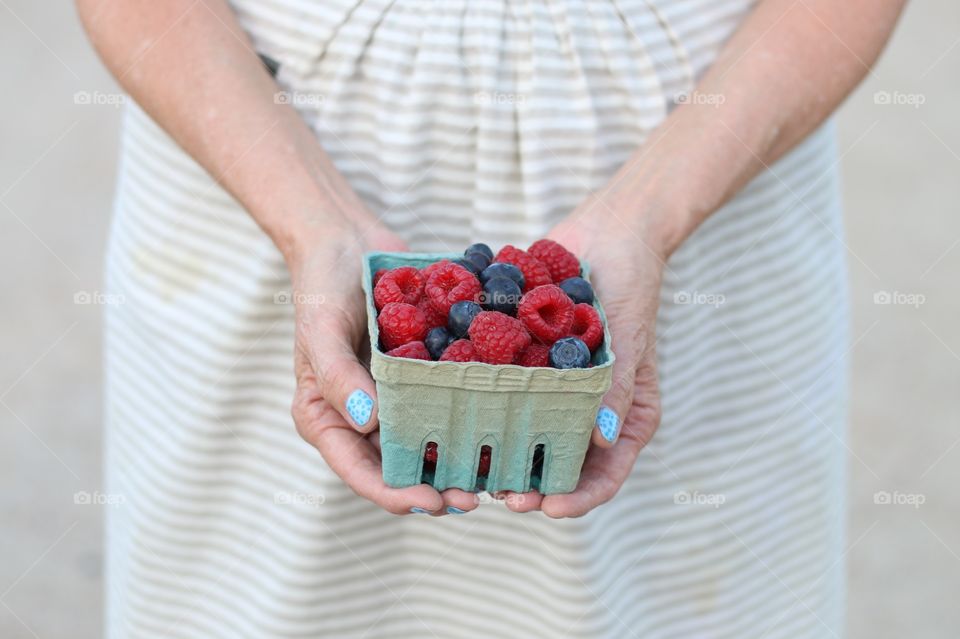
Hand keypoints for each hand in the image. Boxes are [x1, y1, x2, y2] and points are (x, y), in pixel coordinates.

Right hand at [288, 220, 479, 515]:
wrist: (347, 242)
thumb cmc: (322, 285)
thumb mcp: (320, 327)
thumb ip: (337, 375)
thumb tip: (367, 422)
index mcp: (328, 418)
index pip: (359, 471)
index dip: (396, 494)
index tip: (433, 502)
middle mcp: (361, 418)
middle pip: (398, 469)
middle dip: (435, 488)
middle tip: (476, 497)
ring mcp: (393, 400)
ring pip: (426, 445)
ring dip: (457, 463)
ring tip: (494, 475)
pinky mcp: (420, 378)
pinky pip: (445, 406)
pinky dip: (469, 421)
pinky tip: (501, 428)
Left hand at [499, 202, 664, 516]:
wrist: (606, 233)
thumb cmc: (630, 282)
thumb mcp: (629, 335)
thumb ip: (619, 386)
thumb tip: (602, 438)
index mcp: (623, 415)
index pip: (606, 474)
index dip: (577, 498)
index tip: (546, 508)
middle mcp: (587, 410)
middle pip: (560, 465)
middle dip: (531, 484)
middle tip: (499, 492)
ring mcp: (554, 390)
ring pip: (527, 437)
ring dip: (502, 455)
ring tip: (472, 467)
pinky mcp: (527, 366)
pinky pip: (506, 395)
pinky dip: (485, 409)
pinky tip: (456, 418)